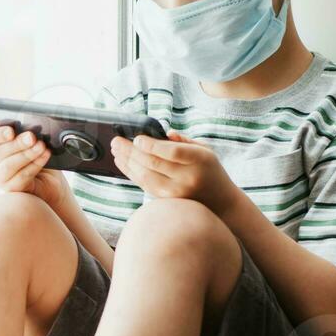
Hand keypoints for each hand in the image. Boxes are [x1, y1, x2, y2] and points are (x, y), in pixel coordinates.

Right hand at [0, 125, 69, 208]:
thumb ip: (25, 135)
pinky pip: (21, 176)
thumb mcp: (31, 142)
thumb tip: (29, 132)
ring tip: (41, 146)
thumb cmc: (37, 157)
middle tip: (32, 137)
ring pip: (8, 165)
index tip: (11, 131)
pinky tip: (45, 156)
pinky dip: (35, 165)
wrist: (49, 180)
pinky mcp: (11, 189)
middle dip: (17, 143)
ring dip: (27, 154)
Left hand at [109, 130, 242, 214]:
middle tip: (116, 141)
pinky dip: (130, 173)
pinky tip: (121, 162)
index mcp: (198, 160)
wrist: (220, 202)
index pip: (171, 152)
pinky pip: (144, 185)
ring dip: (126, 162)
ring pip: (145, 176)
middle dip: (130, 151)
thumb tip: (163, 133)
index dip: (151, 145)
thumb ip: (183, 140)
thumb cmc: (209, 169)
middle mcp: (187, 178)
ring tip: (115, 149)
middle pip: (153, 164)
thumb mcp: (204, 150)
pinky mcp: (167, 200)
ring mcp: (176, 192)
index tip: (137, 138)